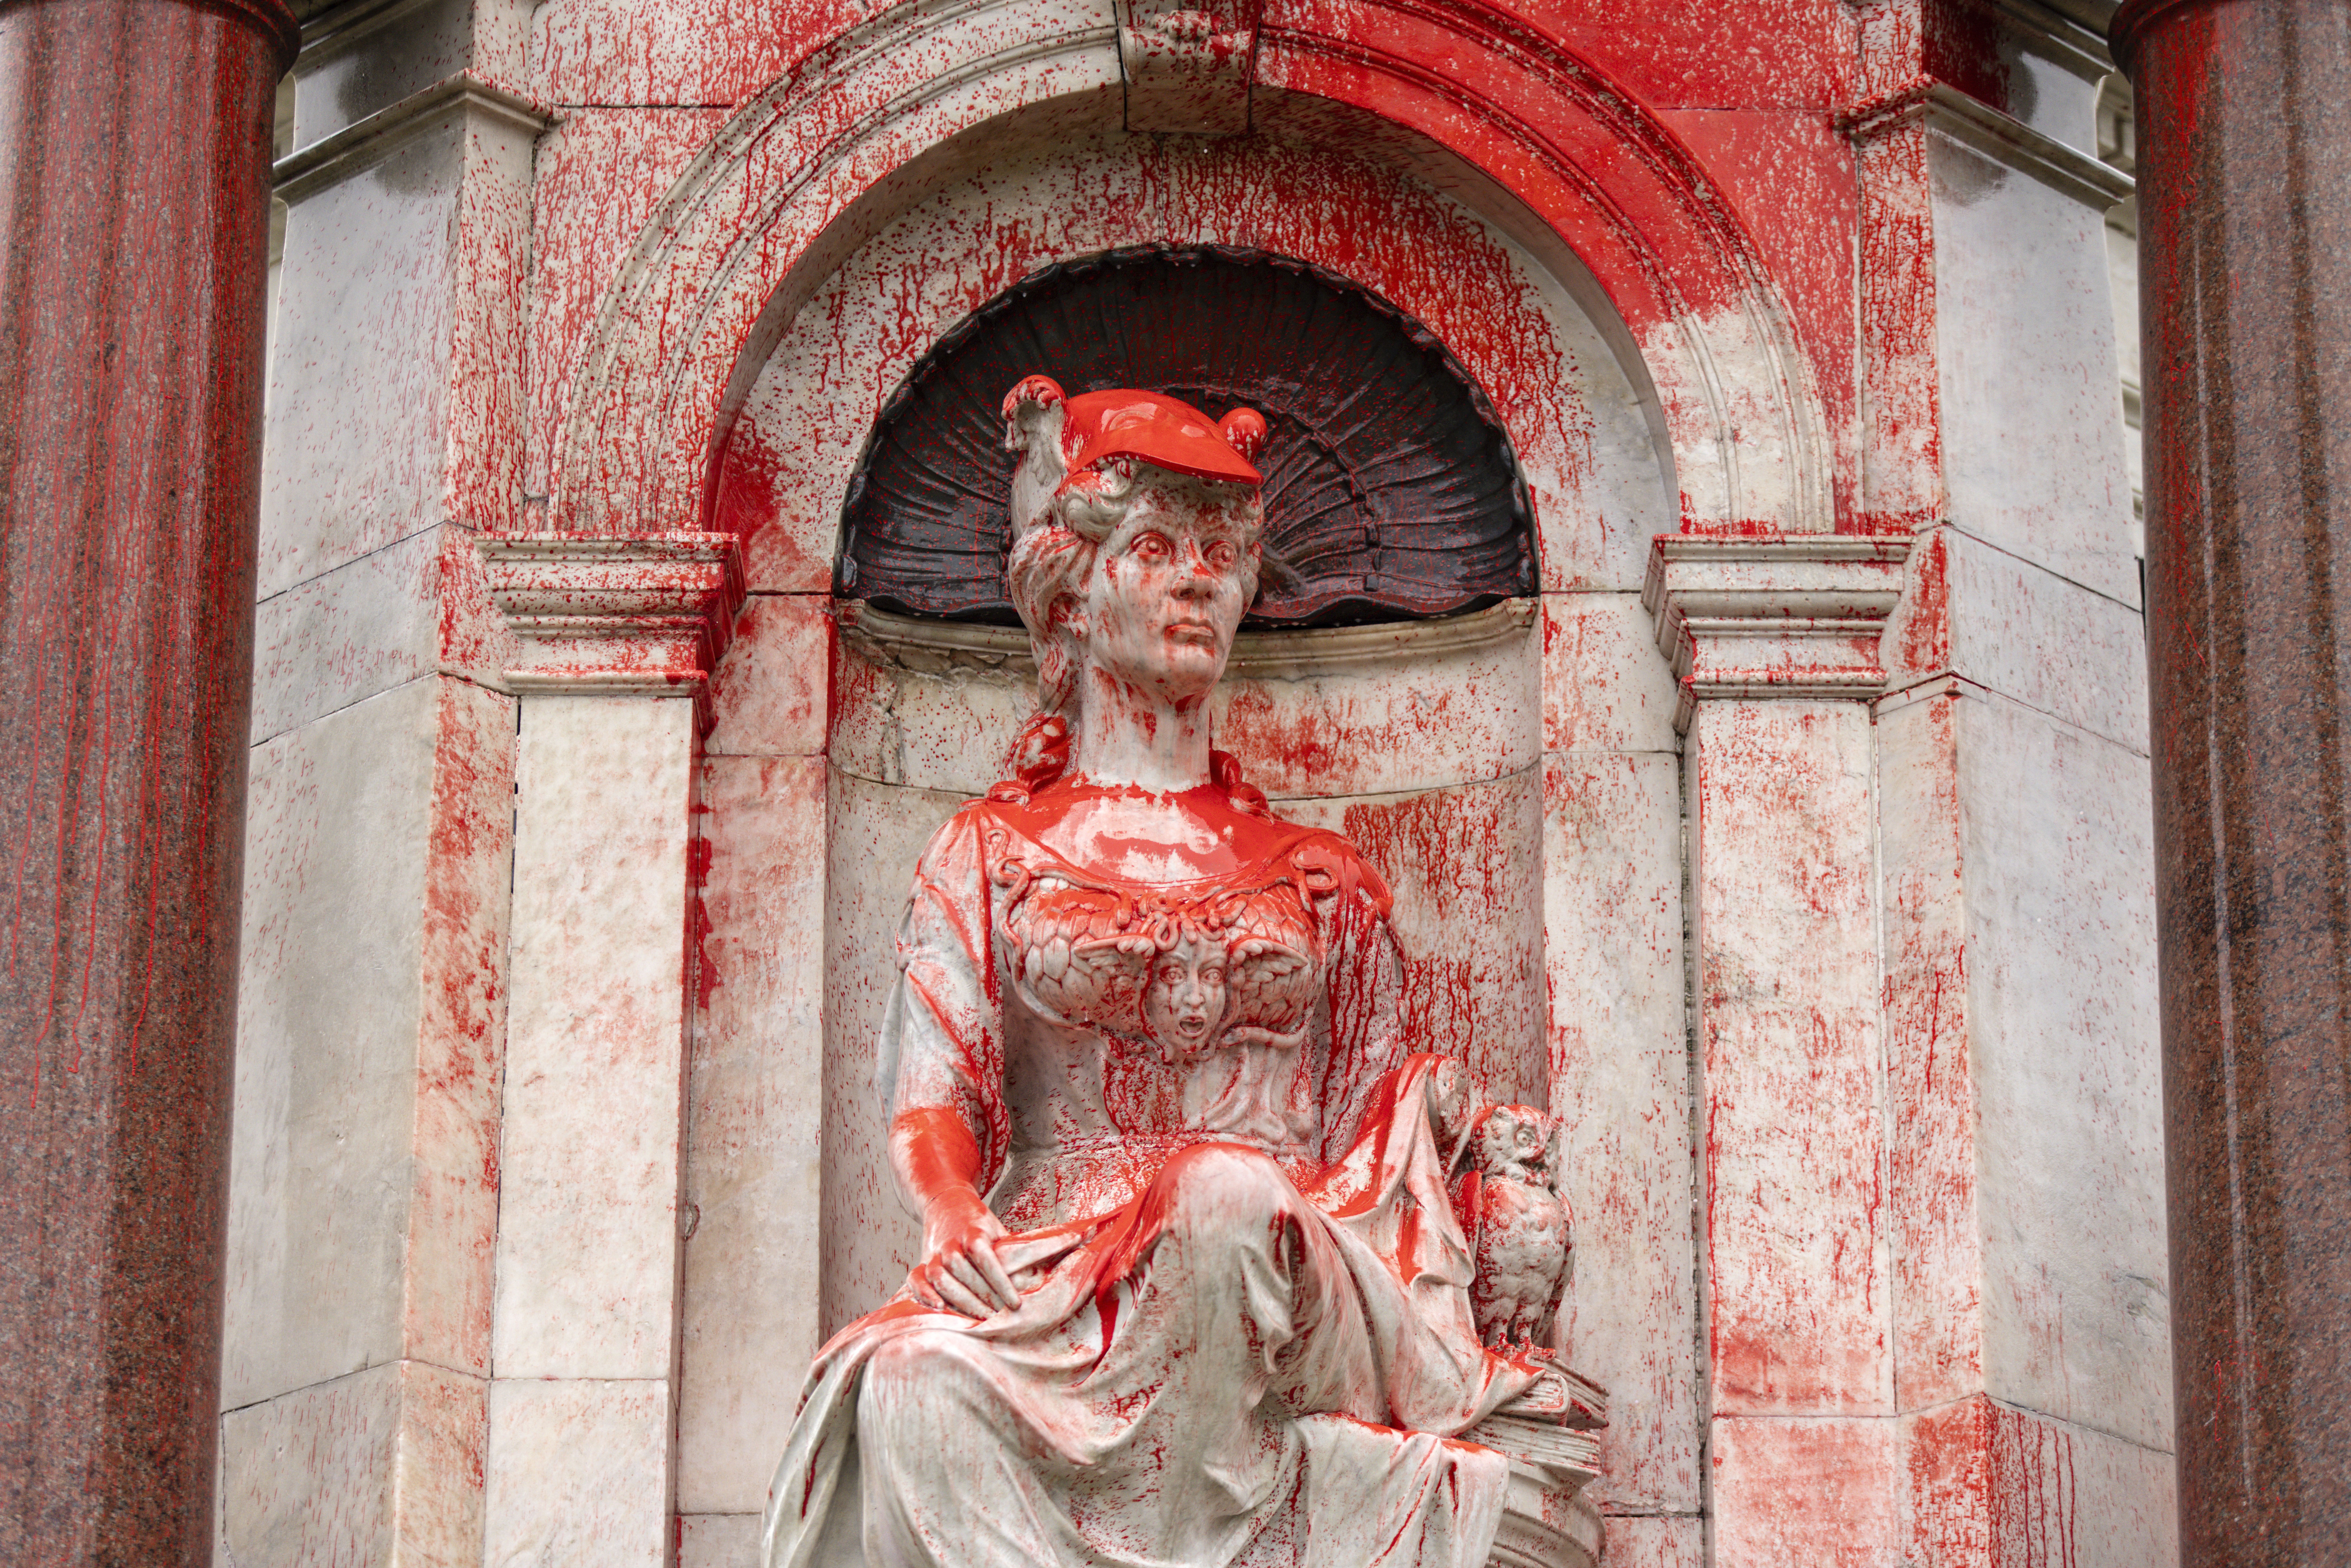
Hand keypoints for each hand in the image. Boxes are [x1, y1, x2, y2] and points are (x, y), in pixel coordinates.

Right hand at [909, 1191, 1020, 1315]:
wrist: (946, 1204)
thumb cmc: (979, 1224)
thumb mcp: (997, 1230)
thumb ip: (1010, 1252)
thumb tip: (1030, 1279)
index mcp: (973, 1230)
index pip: (986, 1257)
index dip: (1000, 1282)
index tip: (1015, 1303)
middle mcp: (950, 1241)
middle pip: (961, 1270)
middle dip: (981, 1297)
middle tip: (998, 1318)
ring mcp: (934, 1252)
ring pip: (939, 1276)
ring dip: (959, 1300)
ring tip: (978, 1320)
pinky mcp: (922, 1261)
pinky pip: (915, 1279)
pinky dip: (924, 1294)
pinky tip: (940, 1309)